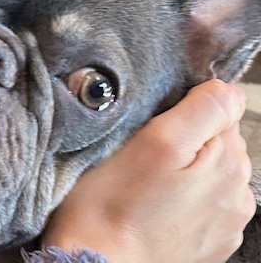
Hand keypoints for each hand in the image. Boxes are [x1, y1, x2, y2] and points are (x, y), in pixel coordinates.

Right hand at [42, 79, 254, 262]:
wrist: (99, 262)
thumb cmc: (115, 203)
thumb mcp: (155, 142)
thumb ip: (201, 111)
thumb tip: (229, 90)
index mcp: (229, 164)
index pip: (217, 112)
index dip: (182, 112)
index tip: (151, 129)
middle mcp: (238, 196)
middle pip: (216, 142)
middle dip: (186, 140)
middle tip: (143, 154)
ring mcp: (226, 224)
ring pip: (208, 172)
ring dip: (184, 169)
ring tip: (147, 181)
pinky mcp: (208, 243)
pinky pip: (201, 203)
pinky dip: (182, 197)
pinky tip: (156, 204)